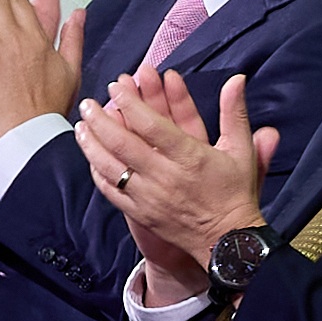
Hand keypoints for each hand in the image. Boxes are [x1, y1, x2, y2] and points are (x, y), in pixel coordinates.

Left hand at [79, 69, 272, 291]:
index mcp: (189, 157)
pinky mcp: (141, 213)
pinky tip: (91, 156)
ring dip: (92, 144)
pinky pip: (111, 191)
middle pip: (123, 143)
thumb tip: (237, 79)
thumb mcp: (240, 149)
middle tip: (87, 103)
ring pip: (110, 167)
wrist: (228, 241)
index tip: (116, 87)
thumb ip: (234, 112)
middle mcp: (166, 176)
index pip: (151, 125)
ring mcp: (150, 197)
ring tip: (81, 126)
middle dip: (100, 120)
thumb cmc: (235, 192)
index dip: (129, 103)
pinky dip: (97, 172)